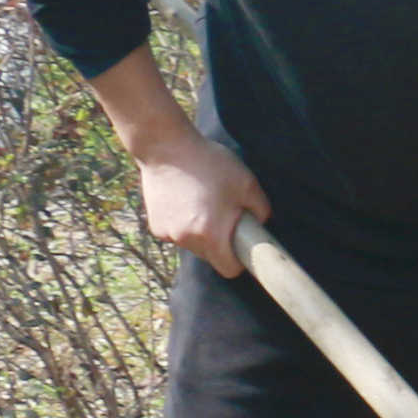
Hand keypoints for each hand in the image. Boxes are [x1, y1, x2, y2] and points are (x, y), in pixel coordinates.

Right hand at [131, 127, 267, 275]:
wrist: (166, 148)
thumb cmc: (210, 164)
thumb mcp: (247, 184)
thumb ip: (260, 210)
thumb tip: (261, 223)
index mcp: (210, 234)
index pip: (229, 269)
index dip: (240, 261)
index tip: (243, 247)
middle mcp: (186, 239)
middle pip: (211, 257)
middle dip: (221, 242)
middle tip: (226, 215)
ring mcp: (167, 234)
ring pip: (193, 245)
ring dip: (201, 232)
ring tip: (204, 202)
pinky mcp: (155, 226)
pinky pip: (178, 234)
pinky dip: (184, 224)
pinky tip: (186, 200)